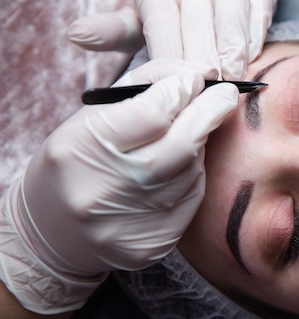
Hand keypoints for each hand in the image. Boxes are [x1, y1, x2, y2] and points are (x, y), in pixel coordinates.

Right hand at [0, 59, 237, 313]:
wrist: (52, 234)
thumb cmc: (75, 162)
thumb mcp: (90, 115)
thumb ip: (144, 85)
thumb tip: (199, 73)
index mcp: (80, 148)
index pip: (152, 112)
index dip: (183, 89)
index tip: (198, 76)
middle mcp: (104, 190)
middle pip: (182, 144)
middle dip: (212, 110)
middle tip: (227, 93)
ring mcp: (129, 225)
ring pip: (191, 170)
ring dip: (199, 144)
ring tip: (190, 133)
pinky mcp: (152, 245)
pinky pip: (191, 198)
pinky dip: (193, 175)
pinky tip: (181, 167)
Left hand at [68, 0, 276, 78]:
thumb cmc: (173, 9)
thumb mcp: (140, 19)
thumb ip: (113, 31)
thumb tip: (76, 35)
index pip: (164, 28)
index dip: (171, 62)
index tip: (176, 91)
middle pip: (200, 26)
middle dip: (203, 63)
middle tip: (205, 95)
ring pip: (233, 19)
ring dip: (233, 52)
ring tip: (231, 79)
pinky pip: (259, 18)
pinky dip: (254, 42)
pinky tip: (248, 62)